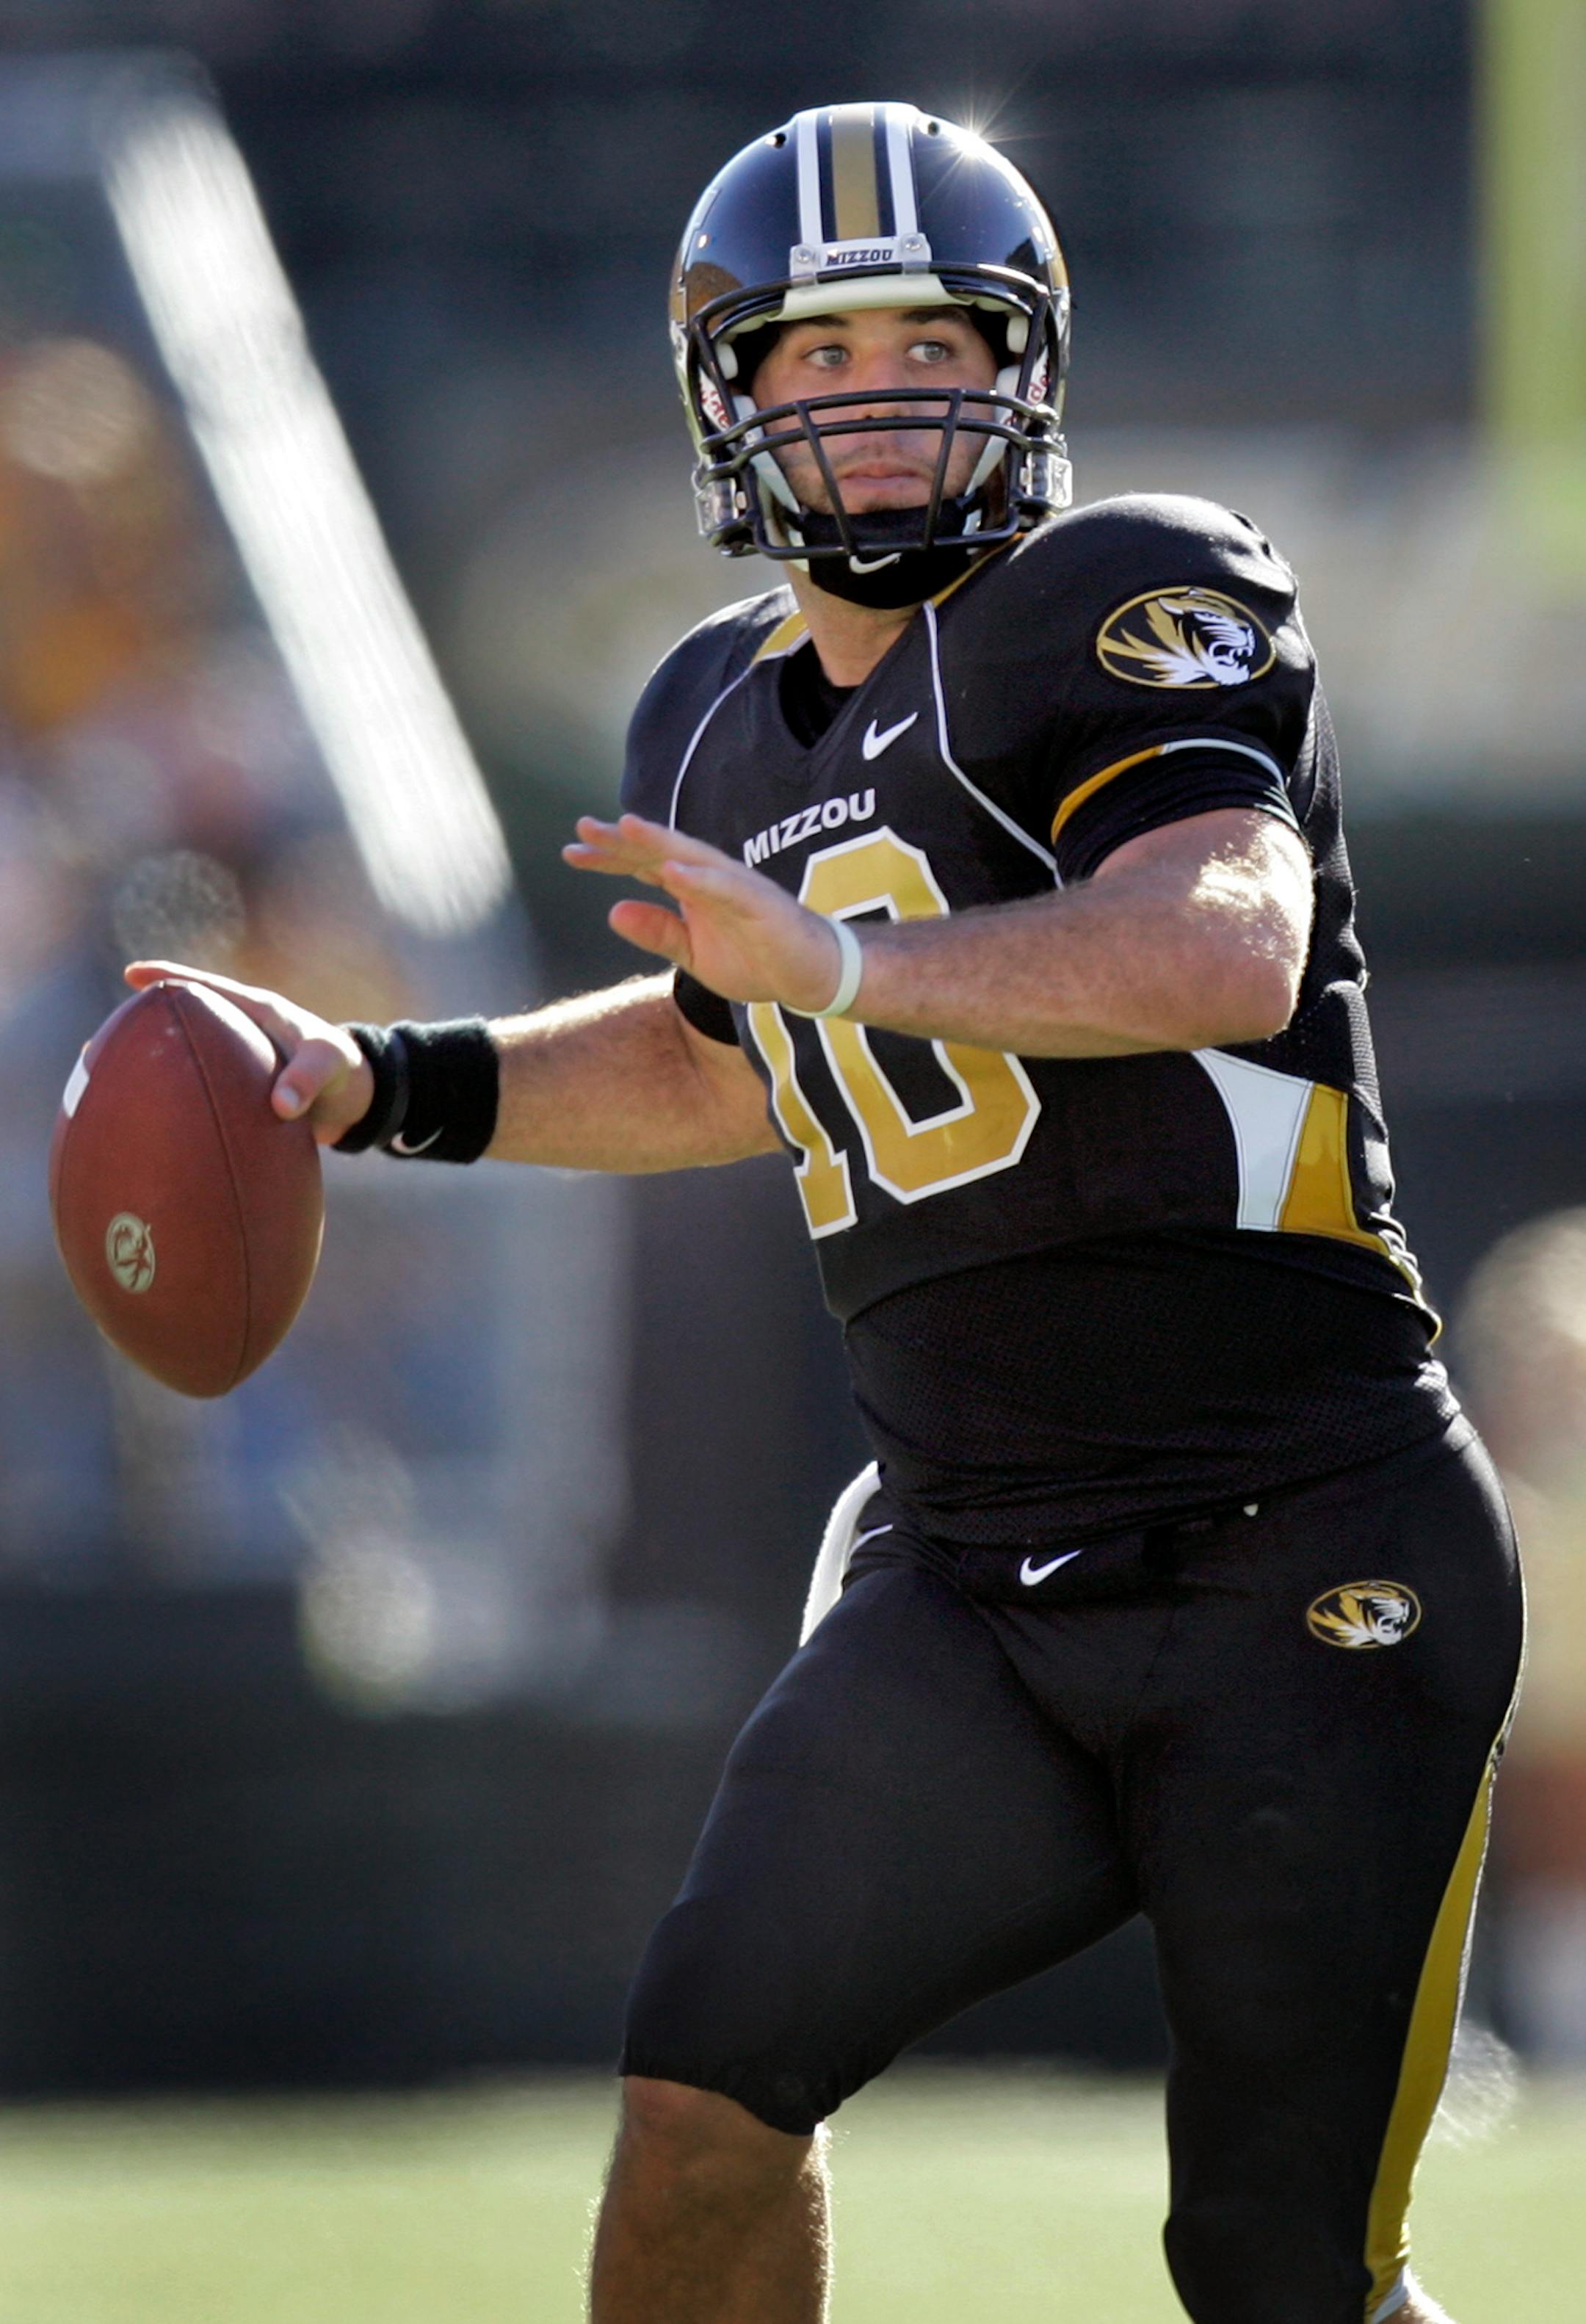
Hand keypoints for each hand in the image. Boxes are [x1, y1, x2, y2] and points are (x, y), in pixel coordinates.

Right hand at [123, 961, 375, 1145]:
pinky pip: (196, 1092)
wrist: (356, 1100)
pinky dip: (171, 1099)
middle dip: (141, 1027)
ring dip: (148, 1066)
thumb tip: (281, 1107)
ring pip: (183, 1058)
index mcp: (255, 1012)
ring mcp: (234, 1063)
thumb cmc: (345, 1070)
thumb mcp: (331, 1066)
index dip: (169, 977)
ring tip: (101, 1077)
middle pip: (181, 1023)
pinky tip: (143, 1119)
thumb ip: (309, 1079)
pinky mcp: (237, 1092)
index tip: (134, 974)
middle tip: (98, 1044)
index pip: (206, 987)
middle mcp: (239, 1033)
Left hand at [563, 813, 852, 1012]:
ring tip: (626, 826)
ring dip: (660, 841)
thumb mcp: (693, 955)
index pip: (645, 866)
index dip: (609, 858)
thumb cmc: (757, 960)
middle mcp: (713, 878)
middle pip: (662, 851)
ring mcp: (738, 887)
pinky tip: (673, 870)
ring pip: (693, 857)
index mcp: (695, 888)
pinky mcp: (762, 905)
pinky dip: (701, 878)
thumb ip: (658, 932)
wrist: (811, 978)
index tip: (571, 852)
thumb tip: (614, 911)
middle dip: (624, 839)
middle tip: (584, 826)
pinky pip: (728, 888)